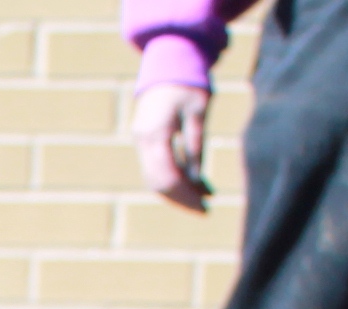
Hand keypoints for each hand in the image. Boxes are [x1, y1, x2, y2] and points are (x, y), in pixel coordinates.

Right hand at [132, 80, 214, 212]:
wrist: (169, 60)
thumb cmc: (189, 82)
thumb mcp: (198, 112)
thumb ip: (196, 146)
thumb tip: (196, 180)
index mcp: (156, 133)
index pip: (167, 177)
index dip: (186, 195)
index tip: (205, 206)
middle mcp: (143, 140)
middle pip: (157, 183)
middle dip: (181, 199)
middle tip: (205, 210)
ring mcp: (142, 141)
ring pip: (155, 178)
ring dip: (178, 191)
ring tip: (203, 198)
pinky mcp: (147, 140)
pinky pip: (157, 166)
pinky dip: (175, 178)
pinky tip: (195, 182)